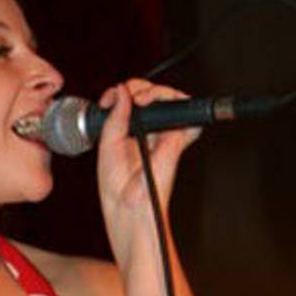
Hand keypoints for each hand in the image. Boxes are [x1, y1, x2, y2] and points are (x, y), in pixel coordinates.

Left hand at [95, 79, 200, 251]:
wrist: (129, 208)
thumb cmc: (117, 188)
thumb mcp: (107, 146)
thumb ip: (114, 117)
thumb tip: (121, 91)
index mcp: (128, 134)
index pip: (129, 102)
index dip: (120, 93)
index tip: (108, 99)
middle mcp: (146, 133)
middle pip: (149, 95)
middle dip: (138, 88)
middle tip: (127, 97)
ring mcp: (163, 136)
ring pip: (168, 99)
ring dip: (156, 91)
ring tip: (143, 99)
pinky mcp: (177, 140)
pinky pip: (189, 117)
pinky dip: (181, 103)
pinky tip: (162, 103)